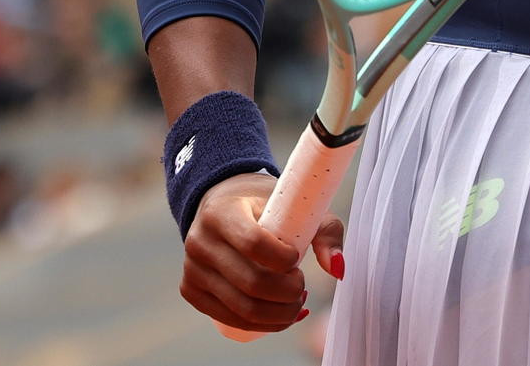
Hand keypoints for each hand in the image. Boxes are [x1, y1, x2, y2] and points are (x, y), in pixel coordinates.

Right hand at [181, 172, 344, 332]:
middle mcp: (200, 240)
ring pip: (241, 309)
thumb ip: (324, 232)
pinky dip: (261, 324)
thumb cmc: (265, 205)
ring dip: (278, 314)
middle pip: (250, 283)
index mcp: (222, 212)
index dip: (283, 258)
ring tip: (296, 303)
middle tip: (302, 288)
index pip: (254, 243)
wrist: (224, 205)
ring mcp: (192, 268)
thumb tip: (338, 270)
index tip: (297, 259)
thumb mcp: (295, 206)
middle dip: (287, 294)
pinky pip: (229, 319)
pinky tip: (280, 314)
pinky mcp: (191, 291)